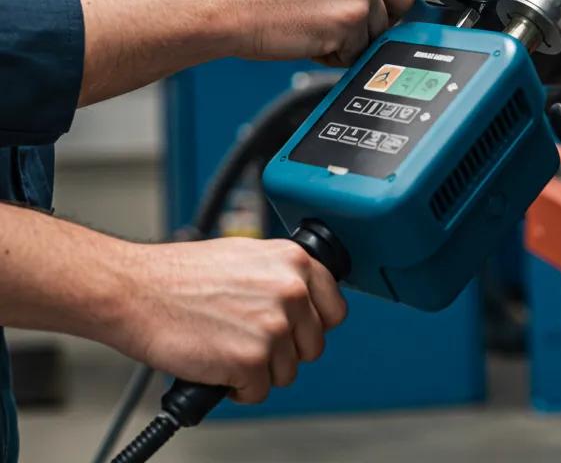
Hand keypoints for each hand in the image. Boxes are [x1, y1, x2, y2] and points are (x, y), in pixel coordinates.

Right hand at [117, 238, 346, 403]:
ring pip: (287, 371)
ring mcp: (274, 325)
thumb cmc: (181, 275)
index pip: (335, 308)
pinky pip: (259, 391)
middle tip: (249, 342)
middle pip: (313, 345)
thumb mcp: (247, 257)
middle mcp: (292, 290)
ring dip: (259, 370)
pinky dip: (237, 389)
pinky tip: (216, 366)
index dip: (313, 325)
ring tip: (227, 349)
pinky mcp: (252, 359)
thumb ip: (280, 277)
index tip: (296, 332)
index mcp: (294, 260)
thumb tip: (302, 301)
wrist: (138, 291)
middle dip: (284, 351)